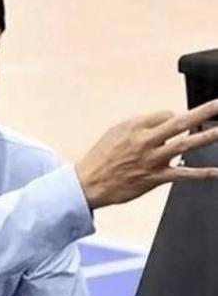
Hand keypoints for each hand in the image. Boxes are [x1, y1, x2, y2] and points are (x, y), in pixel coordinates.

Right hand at [76, 99, 217, 208]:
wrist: (89, 182)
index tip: (177, 121)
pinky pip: (183, 174)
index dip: (175, 117)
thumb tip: (164, 121)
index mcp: (134, 127)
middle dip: (203, 112)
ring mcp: (152, 159)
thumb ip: (140, 126)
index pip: (166, 115)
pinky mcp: (155, 178)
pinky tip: (216, 172)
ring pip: (186, 145)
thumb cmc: (101, 158)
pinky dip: (202, 173)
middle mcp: (145, 141)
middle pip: (180, 122)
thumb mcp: (115, 132)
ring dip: (208, 137)